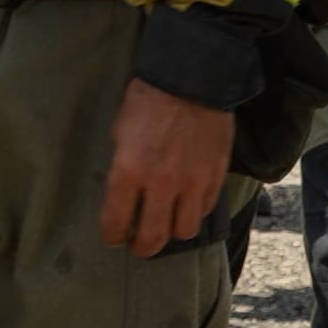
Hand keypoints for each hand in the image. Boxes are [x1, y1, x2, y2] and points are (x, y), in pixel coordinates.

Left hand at [96, 76, 236, 256]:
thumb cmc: (147, 101)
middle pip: (152, 237)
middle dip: (142, 248)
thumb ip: (121, 169)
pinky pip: (204, 210)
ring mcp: (191, 182)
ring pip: (184, 230)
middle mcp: (160, 183)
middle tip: (138, 247)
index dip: (112, 236)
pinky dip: (194, 212)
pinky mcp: (215, 176)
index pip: (116, 222)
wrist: (192, 79)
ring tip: (166, 226)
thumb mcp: (119, 133)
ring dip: (172, 232)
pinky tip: (186, 205)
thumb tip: (121, 195)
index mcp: (128, 171)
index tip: (113, 238)